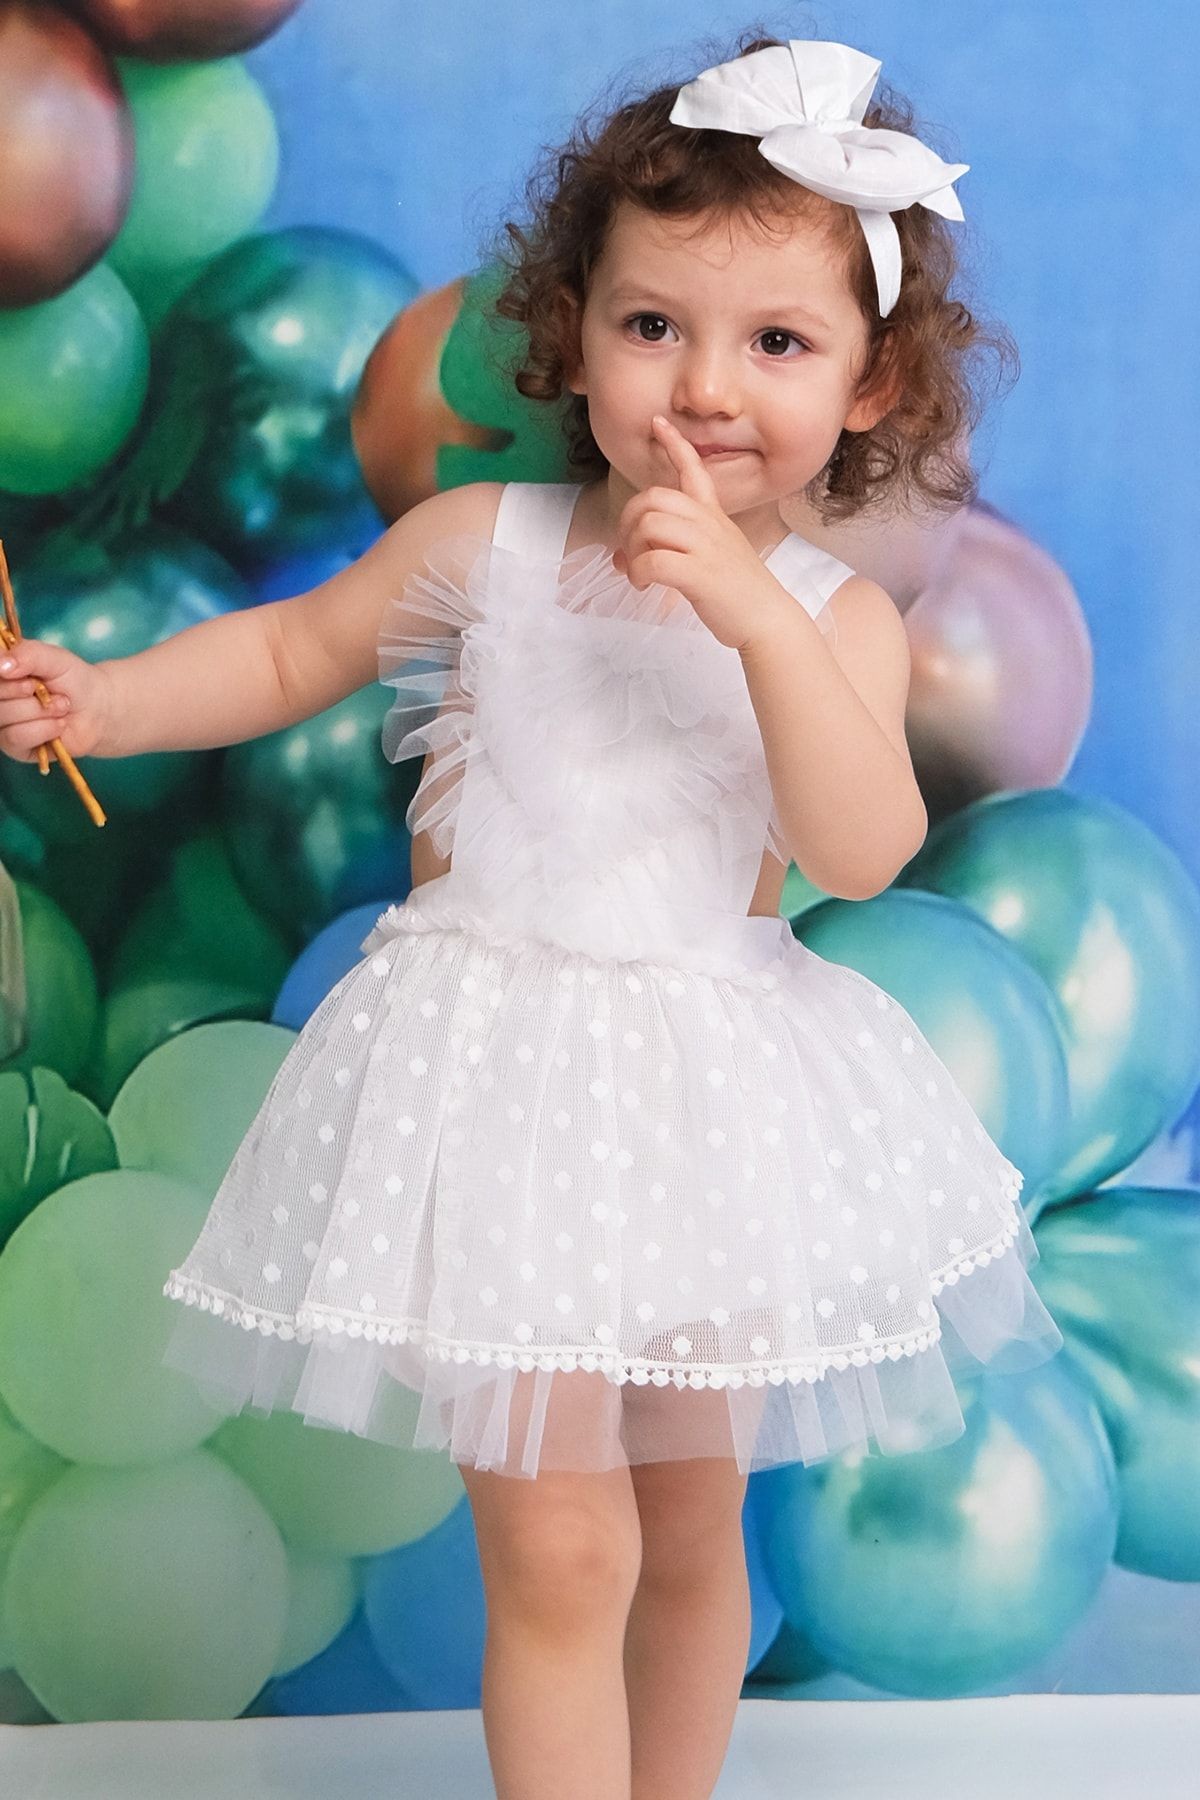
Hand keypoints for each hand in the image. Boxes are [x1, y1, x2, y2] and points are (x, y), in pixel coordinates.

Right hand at [0, 637, 114, 763]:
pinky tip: (58, 725)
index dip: (6, 677)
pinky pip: (16, 738)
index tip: (30, 679)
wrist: (97, 710)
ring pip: (3, 717)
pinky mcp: (14, 746)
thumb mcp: (54, 658)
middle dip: (27, 693)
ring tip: (60, 707)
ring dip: (40, 711)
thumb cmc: (73, 681)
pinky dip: (44, 729)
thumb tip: (2, 666)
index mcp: (2, 671)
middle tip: (50, 692)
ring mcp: (3, 722)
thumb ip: (28, 654)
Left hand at [611, 415, 794, 650]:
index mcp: (715, 517)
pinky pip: (652, 561)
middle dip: (629, 520)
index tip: (658, 422)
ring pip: (649, 525)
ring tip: (637, 572)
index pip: (695, 470)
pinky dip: (638, 572)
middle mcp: (710, 525)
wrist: (767, 620)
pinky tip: (643, 584)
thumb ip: (669, 551)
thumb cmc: (737, 593)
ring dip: (631, 548)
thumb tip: (621, 558)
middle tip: (629, 549)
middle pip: (653, 498)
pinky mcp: (699, 574)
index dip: (675, 444)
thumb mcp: (710, 560)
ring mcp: (706, 548)